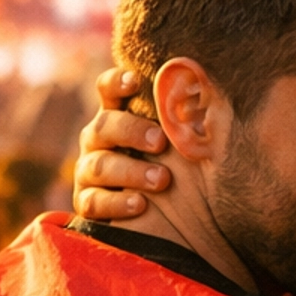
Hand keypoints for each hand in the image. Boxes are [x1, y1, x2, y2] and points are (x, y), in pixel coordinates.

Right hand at [73, 68, 169, 221]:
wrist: (163, 214)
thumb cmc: (174, 165)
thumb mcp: (178, 142)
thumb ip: (183, 121)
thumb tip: (208, 90)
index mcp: (117, 116)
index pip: (108, 90)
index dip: (116, 82)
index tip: (135, 81)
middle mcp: (97, 140)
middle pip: (103, 126)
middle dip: (132, 131)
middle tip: (160, 141)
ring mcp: (88, 171)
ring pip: (99, 166)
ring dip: (131, 171)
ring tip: (162, 179)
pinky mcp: (87, 203)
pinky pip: (93, 202)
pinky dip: (116, 203)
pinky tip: (140, 205)